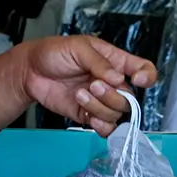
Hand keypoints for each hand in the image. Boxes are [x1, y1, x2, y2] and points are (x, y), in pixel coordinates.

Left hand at [19, 35, 156, 134]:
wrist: (30, 72)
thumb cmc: (54, 53)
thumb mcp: (78, 48)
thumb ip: (99, 63)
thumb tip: (118, 79)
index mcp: (115, 62)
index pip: (143, 69)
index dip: (147, 76)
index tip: (137, 80)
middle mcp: (112, 83)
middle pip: (129, 98)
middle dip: (112, 95)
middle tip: (91, 85)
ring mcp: (100, 100)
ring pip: (116, 114)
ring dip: (99, 107)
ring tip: (79, 94)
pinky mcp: (88, 115)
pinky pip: (105, 127)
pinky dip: (101, 126)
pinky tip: (89, 117)